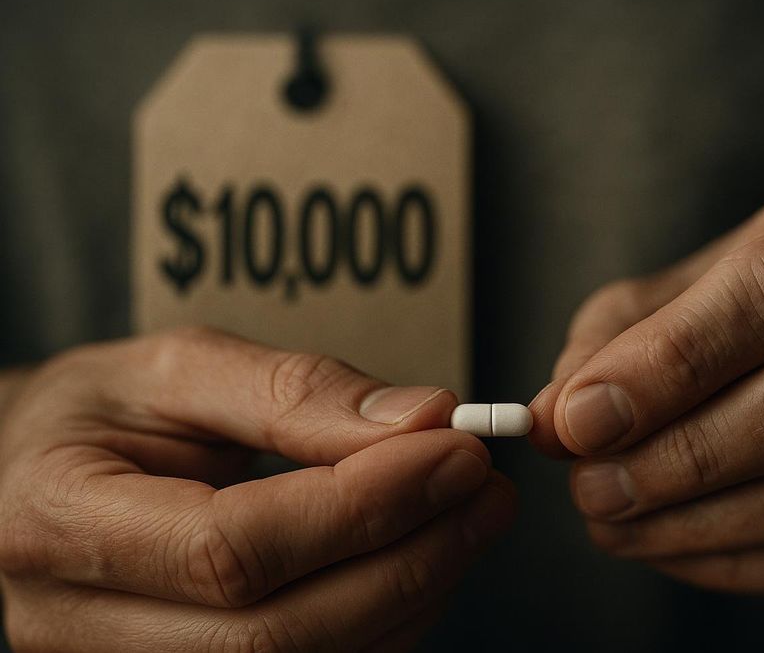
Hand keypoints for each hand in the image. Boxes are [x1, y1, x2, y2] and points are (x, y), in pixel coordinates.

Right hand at [0, 327, 514, 650]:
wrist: (34, 480)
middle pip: (276, 633)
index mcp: (58, 522)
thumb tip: (420, 419)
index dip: (360, 506)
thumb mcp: (175, 369)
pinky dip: (386, 625)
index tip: (455, 449)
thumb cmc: (100, 415)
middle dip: (407, 558)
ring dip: (412, 595)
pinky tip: (421, 561)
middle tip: (485, 487)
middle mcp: (80, 626)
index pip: (232, 548)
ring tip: (470, 516)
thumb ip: (291, 392)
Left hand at [530, 173, 763, 594]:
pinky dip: (746, 566)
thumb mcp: (660, 301)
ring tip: (613, 519)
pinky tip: (674, 548)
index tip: (579, 419)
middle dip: (685, 456)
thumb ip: (607, 349)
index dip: (674, 362)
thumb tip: (553, 422)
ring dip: (703, 522)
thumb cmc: (733, 314)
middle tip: (589, 487)